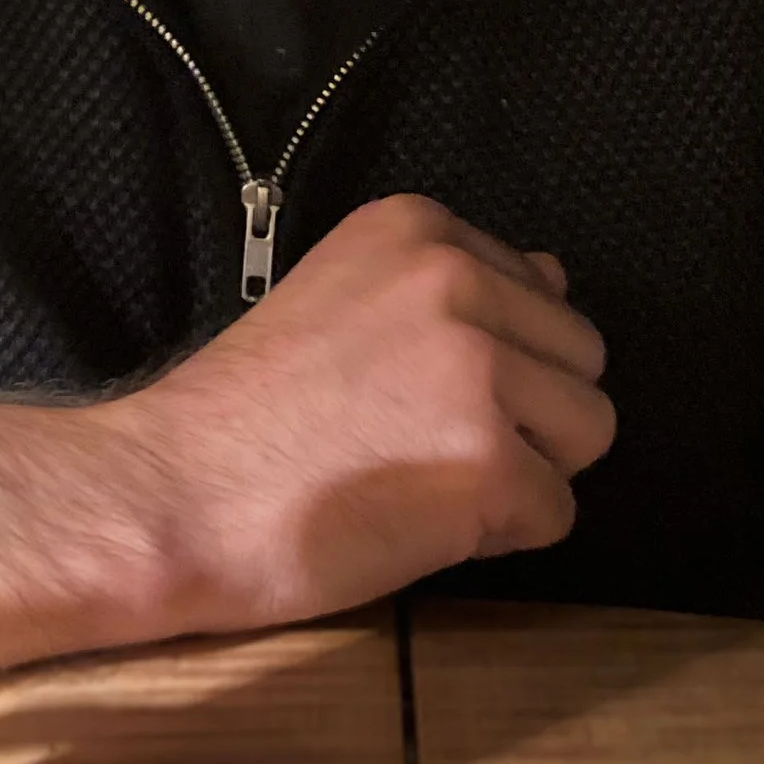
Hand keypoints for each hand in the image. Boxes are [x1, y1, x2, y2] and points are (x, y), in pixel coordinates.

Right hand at [118, 191, 614, 634]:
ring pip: (586, 434)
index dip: (493, 362)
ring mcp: (479, 369)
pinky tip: (416, 518)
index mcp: (418, 229)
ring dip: (524, 471)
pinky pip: (556, 512)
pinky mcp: (491, 462)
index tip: (407, 389)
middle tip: (420, 442)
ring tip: (423, 478)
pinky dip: (500, 534)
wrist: (177, 491)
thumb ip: (457, 286)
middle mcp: (456, 279)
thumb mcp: (349, 298)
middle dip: (525, 415)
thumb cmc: (247, 413)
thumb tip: (555, 275)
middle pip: (580, 362)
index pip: (539, 294)